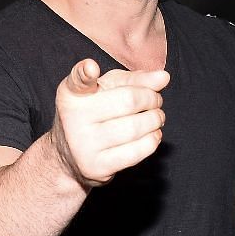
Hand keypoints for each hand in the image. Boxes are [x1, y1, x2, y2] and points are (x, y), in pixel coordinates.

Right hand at [49, 59, 167, 188]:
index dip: (85, 73)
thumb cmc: (96, 114)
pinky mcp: (96, 167)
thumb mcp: (108, 89)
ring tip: (156, 117)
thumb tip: (164, 77)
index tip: (91, 68)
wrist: (70, 157)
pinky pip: (138, 151)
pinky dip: (153, 139)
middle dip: (152, 99)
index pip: (77, 81)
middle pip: (129, 101)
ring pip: (136, 128)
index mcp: (71, 94)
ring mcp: (83, 145)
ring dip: (156, 119)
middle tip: (156, 101)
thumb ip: (135, 79)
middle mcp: (72, 119)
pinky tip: (152, 134)